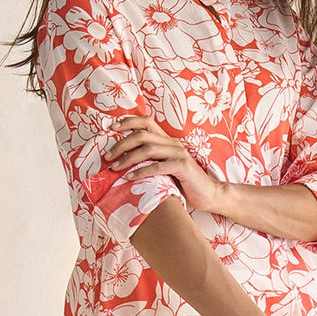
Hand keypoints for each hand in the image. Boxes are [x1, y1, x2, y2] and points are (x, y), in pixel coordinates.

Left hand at [104, 113, 227, 213]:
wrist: (209, 194)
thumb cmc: (184, 184)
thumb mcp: (164, 169)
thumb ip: (150, 161)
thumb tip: (123, 162)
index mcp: (167, 141)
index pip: (146, 121)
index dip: (127, 122)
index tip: (110, 128)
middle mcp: (172, 143)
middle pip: (142, 134)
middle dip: (121, 144)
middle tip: (107, 156)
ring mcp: (178, 154)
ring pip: (148, 148)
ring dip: (127, 158)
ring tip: (114, 167)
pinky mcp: (183, 167)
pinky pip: (158, 166)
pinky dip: (142, 171)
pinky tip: (130, 177)